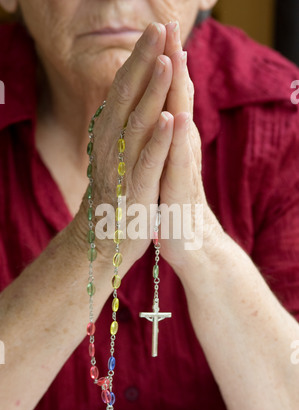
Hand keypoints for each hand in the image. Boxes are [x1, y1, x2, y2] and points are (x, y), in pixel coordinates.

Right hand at [74, 23, 174, 271]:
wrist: (105, 238)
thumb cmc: (117, 191)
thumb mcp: (117, 151)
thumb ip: (124, 122)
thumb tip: (132, 90)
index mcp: (111, 133)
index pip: (124, 88)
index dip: (139, 57)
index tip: (155, 28)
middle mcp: (112, 145)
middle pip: (128, 97)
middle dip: (145, 61)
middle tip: (159, 27)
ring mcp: (124, 168)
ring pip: (138, 125)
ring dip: (152, 93)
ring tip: (166, 61)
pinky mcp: (137, 192)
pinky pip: (147, 164)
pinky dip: (158, 142)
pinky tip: (169, 119)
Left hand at [159, 21, 223, 271]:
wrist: (187, 239)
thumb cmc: (169, 198)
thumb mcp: (162, 161)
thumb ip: (161, 135)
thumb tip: (156, 109)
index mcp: (172, 137)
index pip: (168, 92)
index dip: (163, 61)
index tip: (157, 28)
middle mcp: (180, 146)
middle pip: (178, 97)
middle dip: (173, 60)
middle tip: (170, 24)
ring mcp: (182, 165)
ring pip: (181, 123)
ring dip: (178, 90)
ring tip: (176, 57)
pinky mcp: (181, 189)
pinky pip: (179, 161)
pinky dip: (177, 139)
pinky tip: (177, 118)